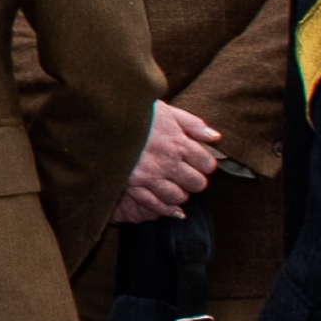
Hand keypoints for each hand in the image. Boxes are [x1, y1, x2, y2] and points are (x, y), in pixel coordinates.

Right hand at [121, 100, 224, 222]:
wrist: (105, 119)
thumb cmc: (136, 113)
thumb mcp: (168, 110)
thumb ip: (193, 124)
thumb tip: (216, 138)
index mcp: (179, 143)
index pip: (207, 164)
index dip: (206, 163)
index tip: (198, 160)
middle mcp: (168, 162)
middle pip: (196, 184)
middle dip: (195, 180)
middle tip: (187, 174)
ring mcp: (151, 176)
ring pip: (178, 197)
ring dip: (181, 193)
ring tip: (175, 186)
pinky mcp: (134, 185)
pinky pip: (156, 205)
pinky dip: (167, 209)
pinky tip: (172, 209)